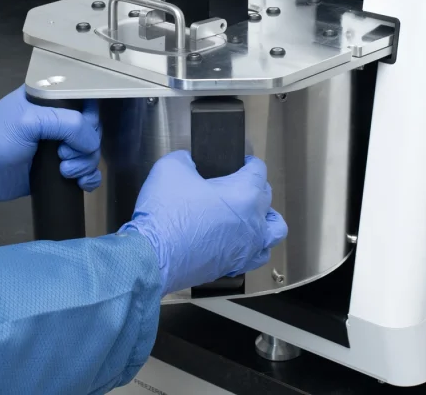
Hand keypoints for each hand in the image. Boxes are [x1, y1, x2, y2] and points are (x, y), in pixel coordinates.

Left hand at [0, 86, 100, 213]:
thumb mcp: (29, 121)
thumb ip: (66, 124)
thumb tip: (92, 144)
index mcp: (51, 100)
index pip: (86, 103)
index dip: (89, 120)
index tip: (75, 134)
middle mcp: (58, 122)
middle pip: (92, 131)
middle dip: (85, 146)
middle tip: (63, 155)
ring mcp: (60, 146)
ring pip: (92, 153)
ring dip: (85, 164)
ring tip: (64, 171)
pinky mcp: (60, 169)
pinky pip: (88, 172)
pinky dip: (90, 178)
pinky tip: (80, 182)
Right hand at [120, 150, 287, 295]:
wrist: (151, 257)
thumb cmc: (166, 213)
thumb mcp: (170, 168)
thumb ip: (185, 158)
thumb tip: (189, 161)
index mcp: (245, 195)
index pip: (259, 170)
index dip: (248, 161)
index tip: (240, 161)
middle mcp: (253, 223)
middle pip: (267, 198)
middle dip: (254, 187)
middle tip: (235, 183)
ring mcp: (246, 248)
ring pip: (273, 231)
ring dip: (266, 220)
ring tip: (252, 214)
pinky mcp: (232, 267)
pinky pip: (255, 255)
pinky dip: (252, 246)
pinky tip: (236, 240)